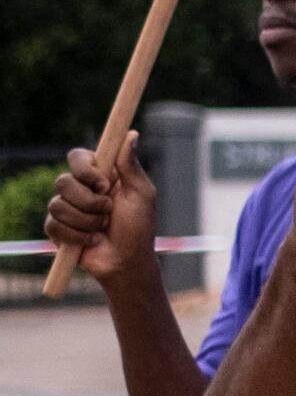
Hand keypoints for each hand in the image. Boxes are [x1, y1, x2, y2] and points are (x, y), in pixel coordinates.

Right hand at [42, 142, 154, 283]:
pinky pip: (54, 224)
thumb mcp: (141, 194)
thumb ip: (131, 165)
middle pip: (63, 181)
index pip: (77, 157)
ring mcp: (66, 208)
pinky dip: (77, 235)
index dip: (85, 168)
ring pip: (57, 204)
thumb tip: (131, 134)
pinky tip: (92, 241)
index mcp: (100, 176)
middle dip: (89, 201)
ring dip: (87, 221)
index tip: (103, 183)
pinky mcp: (57, 228)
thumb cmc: (139, 227)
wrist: (127, 261)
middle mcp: (80, 189)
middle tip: (109, 211)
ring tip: (103, 228)